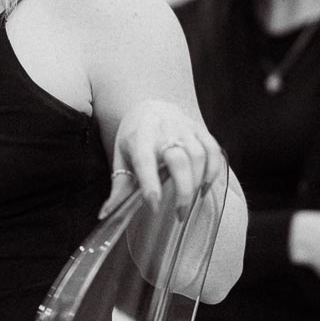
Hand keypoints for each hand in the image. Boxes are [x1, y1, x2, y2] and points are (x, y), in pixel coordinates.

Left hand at [99, 98, 225, 219]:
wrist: (149, 105)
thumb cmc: (134, 136)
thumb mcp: (121, 156)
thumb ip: (119, 186)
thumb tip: (106, 215)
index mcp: (139, 138)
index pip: (145, 161)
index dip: (150, 185)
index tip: (154, 207)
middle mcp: (163, 130)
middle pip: (179, 160)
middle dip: (182, 190)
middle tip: (180, 213)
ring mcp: (184, 128)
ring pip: (198, 156)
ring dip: (198, 182)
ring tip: (192, 202)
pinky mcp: (199, 129)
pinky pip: (213, 150)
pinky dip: (213, 170)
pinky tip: (205, 186)